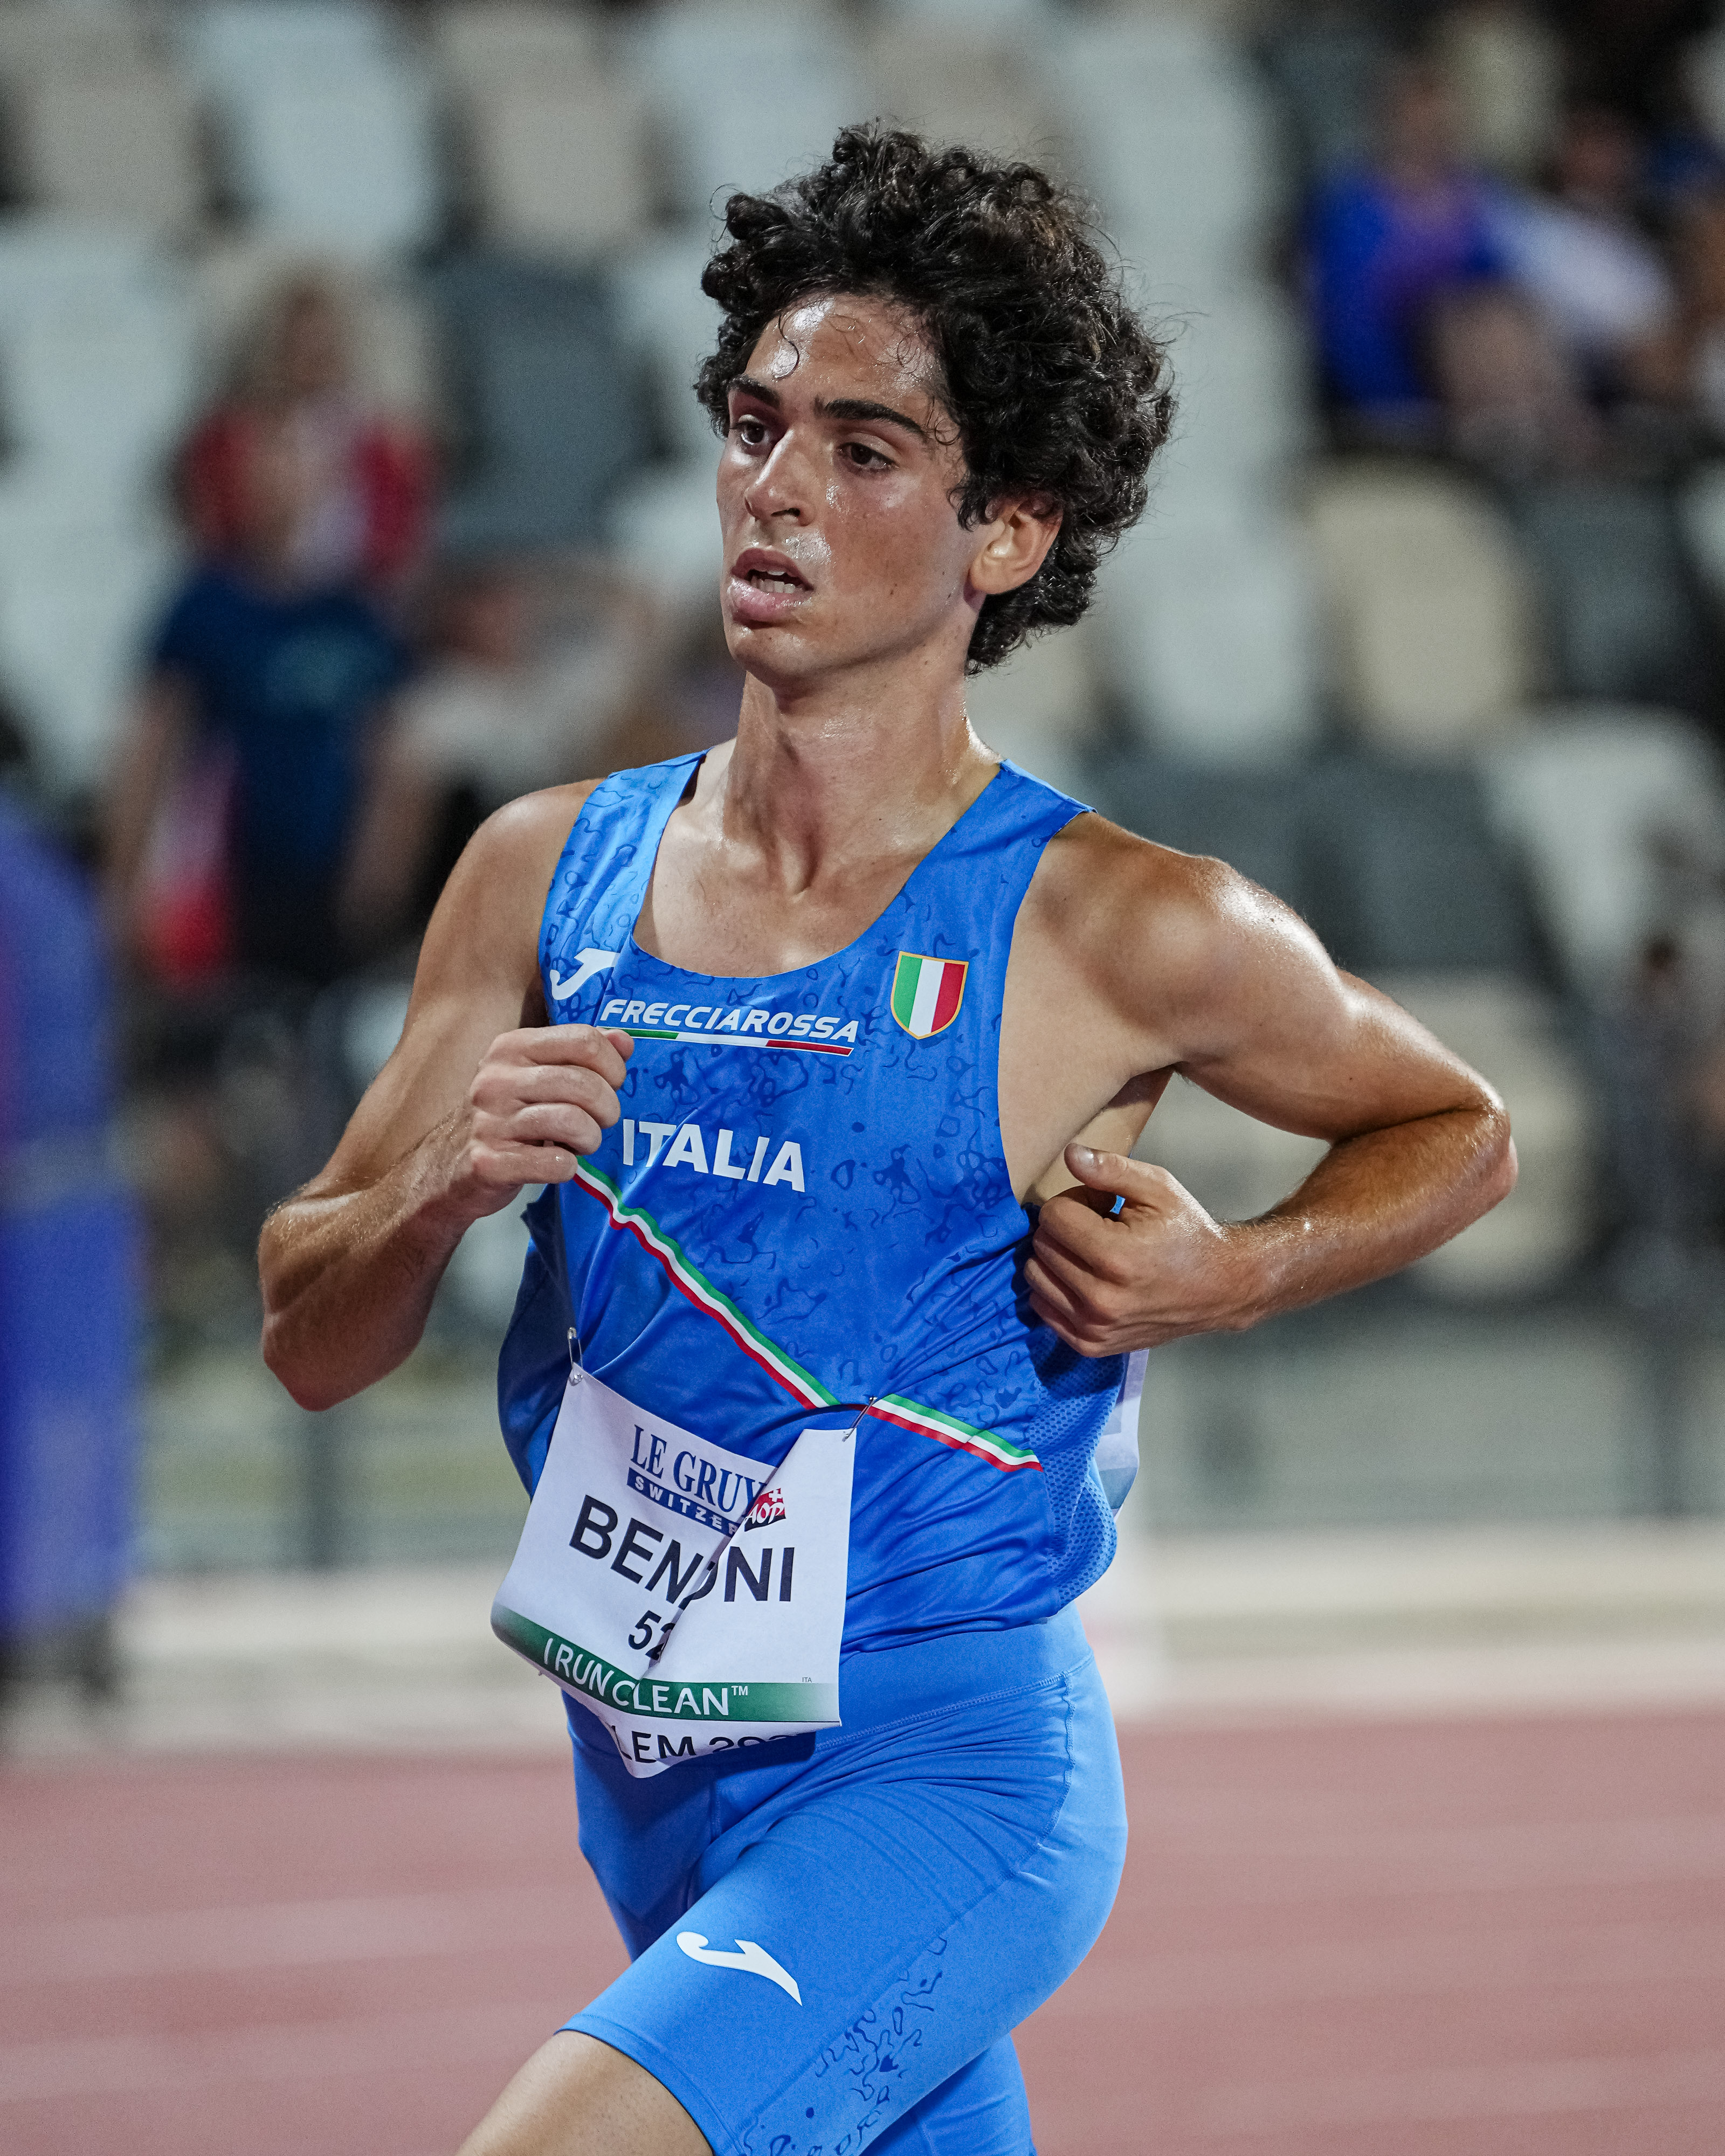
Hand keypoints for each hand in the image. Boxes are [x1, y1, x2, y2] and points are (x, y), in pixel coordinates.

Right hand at [442, 1025, 632, 1219]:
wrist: (449, 1168)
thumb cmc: (507, 1118)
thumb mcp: (539, 1075)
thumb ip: (582, 1054)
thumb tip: (624, 1041)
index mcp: (512, 1048)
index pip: (585, 1041)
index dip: (612, 1068)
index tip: (609, 1086)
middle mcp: (496, 1078)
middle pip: (584, 1084)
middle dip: (606, 1109)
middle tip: (599, 1122)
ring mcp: (489, 1120)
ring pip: (572, 1121)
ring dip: (589, 1139)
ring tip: (579, 1144)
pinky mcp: (489, 1162)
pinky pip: (554, 1163)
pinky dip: (566, 1168)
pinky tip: (555, 1165)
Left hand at [1024, 1144, 1253, 1355]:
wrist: (1220, 1287)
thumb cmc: (1188, 1233)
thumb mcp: (1157, 1188)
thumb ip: (1110, 1169)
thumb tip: (1069, 1154)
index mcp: (1115, 1257)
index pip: (1053, 1216)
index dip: (1076, 1200)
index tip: (1103, 1206)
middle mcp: (1101, 1299)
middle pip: (1042, 1244)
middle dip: (1066, 1227)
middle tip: (1102, 1227)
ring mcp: (1094, 1327)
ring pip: (1036, 1275)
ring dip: (1057, 1257)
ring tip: (1095, 1253)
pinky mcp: (1092, 1345)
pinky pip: (1043, 1307)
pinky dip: (1056, 1287)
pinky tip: (1087, 1277)